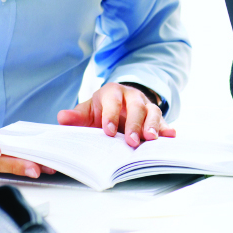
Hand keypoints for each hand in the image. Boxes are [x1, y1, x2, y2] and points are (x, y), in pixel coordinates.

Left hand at [57, 82, 174, 147]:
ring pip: (152, 112)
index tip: (107, 132)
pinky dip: (167, 128)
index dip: (110, 116)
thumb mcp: (88, 111)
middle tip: (132, 141)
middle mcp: (132, 96)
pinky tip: (170, 136)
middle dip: (134, 124)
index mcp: (112, 92)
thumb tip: (62, 118)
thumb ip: (76, 116)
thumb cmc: (101, 110)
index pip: (112, 102)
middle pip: (136, 107)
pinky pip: (164, 121)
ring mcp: (146, 106)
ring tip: (151, 139)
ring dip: (152, 125)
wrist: (117, 105)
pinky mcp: (156, 117)